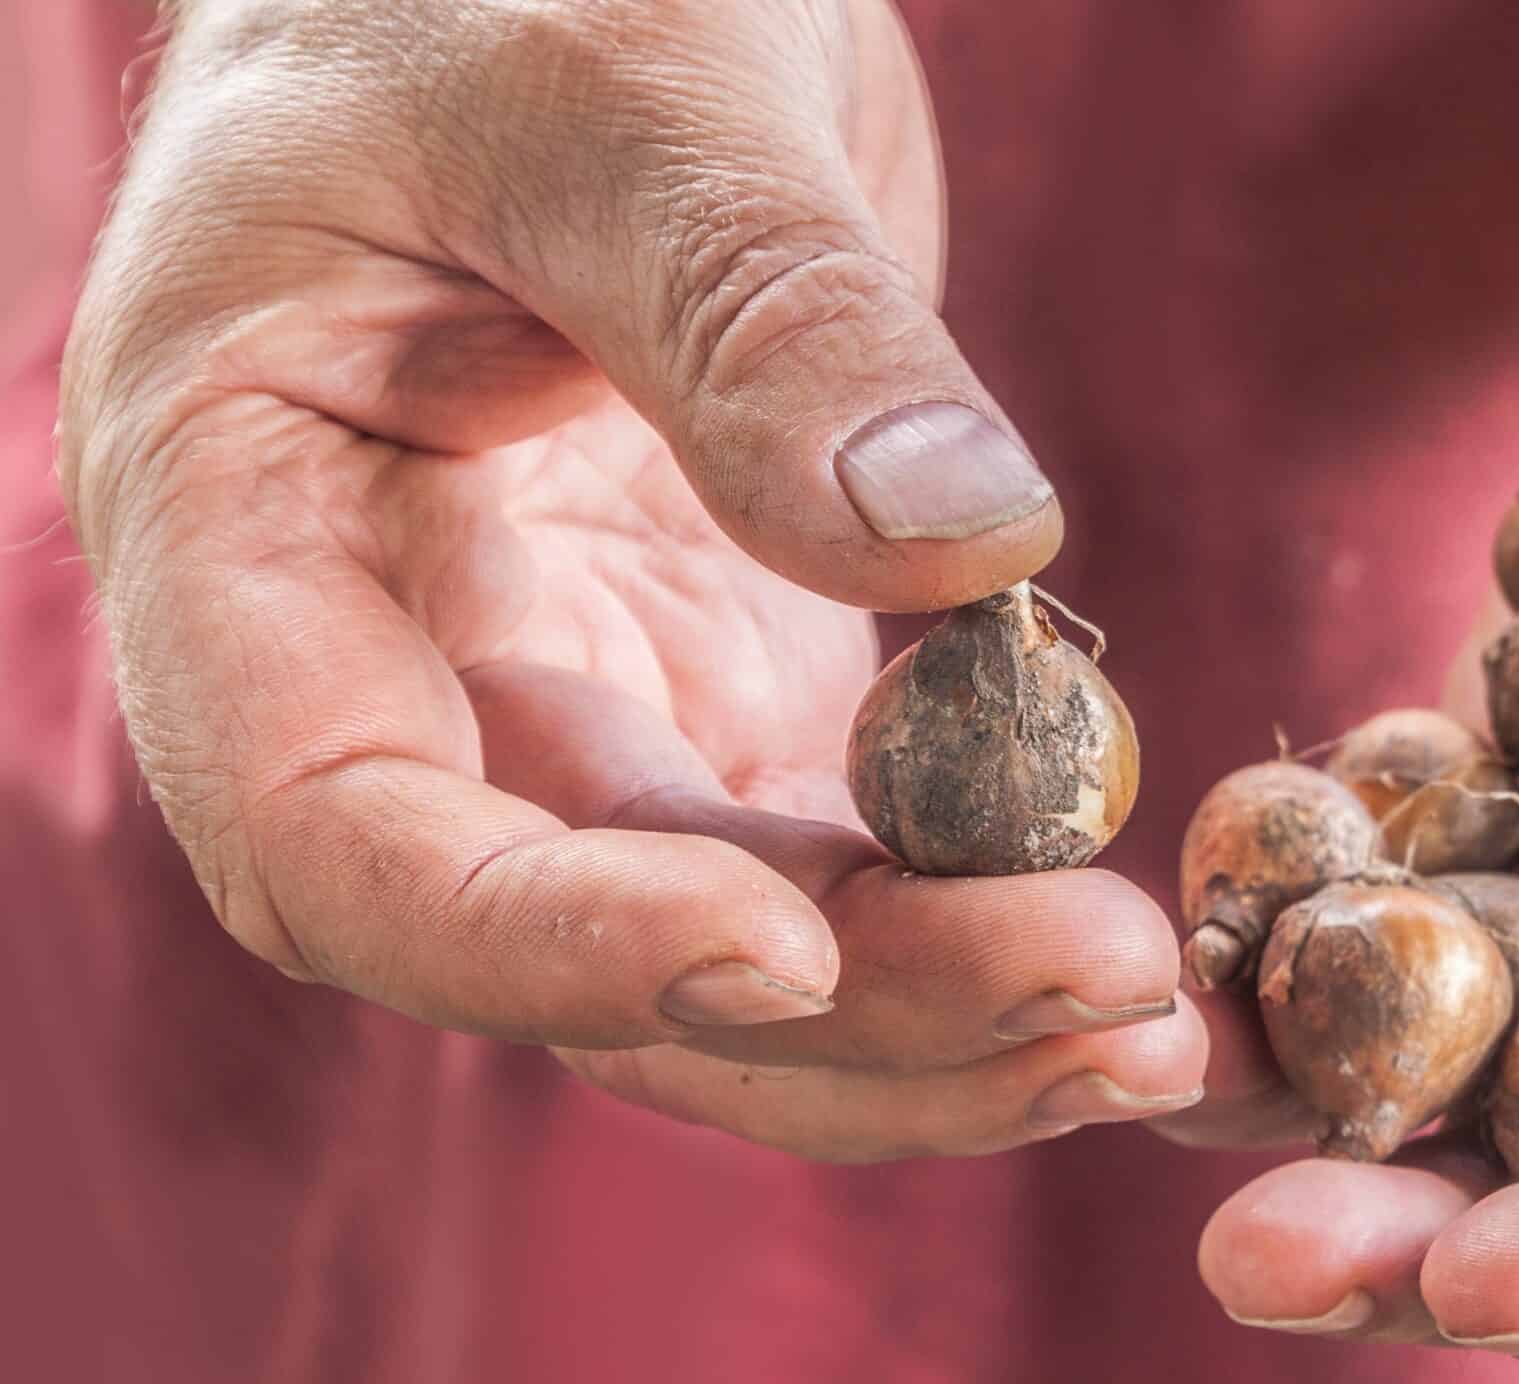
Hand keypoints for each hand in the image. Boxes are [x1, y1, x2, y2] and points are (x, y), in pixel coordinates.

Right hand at [55, 0, 1204, 1158]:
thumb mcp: (614, 88)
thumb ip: (757, 312)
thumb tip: (967, 546)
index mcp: (246, 529)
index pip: (339, 835)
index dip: (540, 941)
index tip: (784, 952)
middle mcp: (399, 660)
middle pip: (579, 948)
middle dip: (843, 1012)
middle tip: (1103, 1006)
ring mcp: (577, 686)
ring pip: (732, 945)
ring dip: (938, 1021)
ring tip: (1149, 1031)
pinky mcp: (733, 677)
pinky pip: (844, 864)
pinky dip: (974, 919)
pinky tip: (1120, 951)